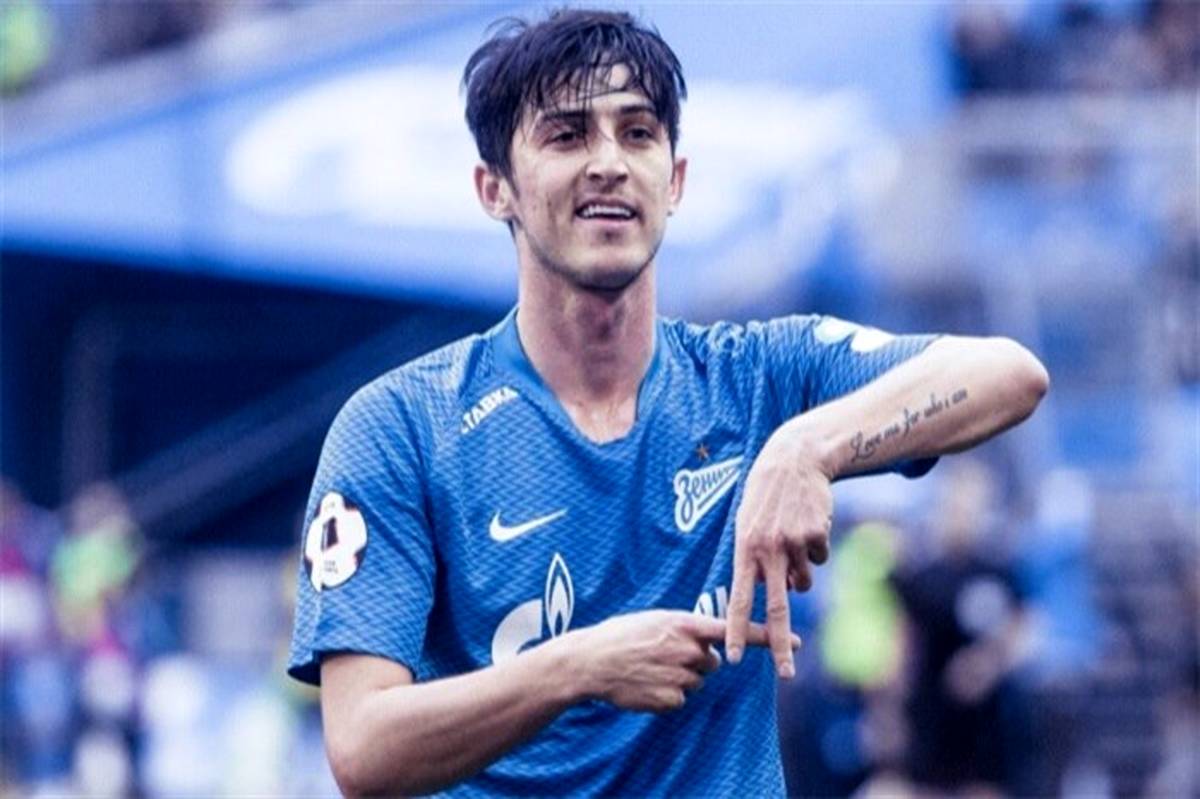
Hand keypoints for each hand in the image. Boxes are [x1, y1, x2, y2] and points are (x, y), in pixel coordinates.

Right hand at [570, 610, 794, 712]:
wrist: (590, 661)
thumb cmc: (621, 635)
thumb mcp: (656, 619)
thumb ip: (686, 629)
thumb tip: (708, 644)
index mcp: (684, 623)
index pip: (734, 629)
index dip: (766, 637)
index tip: (796, 642)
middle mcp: (687, 649)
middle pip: (713, 662)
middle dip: (697, 661)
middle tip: (665, 655)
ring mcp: (679, 675)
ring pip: (697, 682)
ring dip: (681, 678)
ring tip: (650, 669)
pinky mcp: (671, 699)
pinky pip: (681, 699)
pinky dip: (667, 695)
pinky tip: (646, 685)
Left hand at [725, 427, 832, 677]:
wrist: (794, 461)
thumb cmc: (765, 499)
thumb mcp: (748, 526)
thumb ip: (757, 561)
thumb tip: (782, 594)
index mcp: (744, 549)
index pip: (740, 598)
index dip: (737, 630)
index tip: (732, 656)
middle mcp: (767, 549)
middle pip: (777, 607)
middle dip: (780, 643)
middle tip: (785, 674)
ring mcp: (793, 543)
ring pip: (803, 580)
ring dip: (801, 569)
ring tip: (791, 536)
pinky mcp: (816, 535)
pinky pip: (820, 558)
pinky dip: (817, 547)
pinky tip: (807, 523)